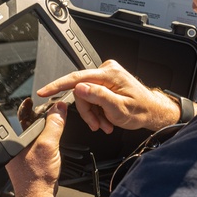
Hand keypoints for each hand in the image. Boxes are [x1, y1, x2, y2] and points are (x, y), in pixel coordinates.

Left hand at [5, 101, 66, 196]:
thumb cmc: (36, 176)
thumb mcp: (48, 145)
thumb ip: (54, 125)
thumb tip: (59, 108)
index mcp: (15, 140)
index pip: (21, 117)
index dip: (28, 106)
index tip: (33, 99)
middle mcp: (16, 146)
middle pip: (30, 124)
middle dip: (41, 117)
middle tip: (53, 111)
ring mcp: (23, 154)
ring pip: (35, 135)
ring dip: (45, 129)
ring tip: (55, 124)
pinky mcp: (31, 161)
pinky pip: (39, 145)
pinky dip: (47, 141)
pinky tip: (54, 143)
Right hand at [35, 60, 179, 132]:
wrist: (152, 112)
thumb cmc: (141, 110)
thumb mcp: (118, 108)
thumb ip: (98, 96)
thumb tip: (79, 88)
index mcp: (109, 74)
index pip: (77, 77)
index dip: (58, 85)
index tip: (44, 91)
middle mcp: (107, 71)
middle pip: (81, 92)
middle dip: (88, 112)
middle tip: (97, 125)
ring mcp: (106, 76)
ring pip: (86, 97)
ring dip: (93, 114)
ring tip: (104, 125)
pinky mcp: (106, 82)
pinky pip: (92, 97)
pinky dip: (97, 110)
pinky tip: (105, 119)